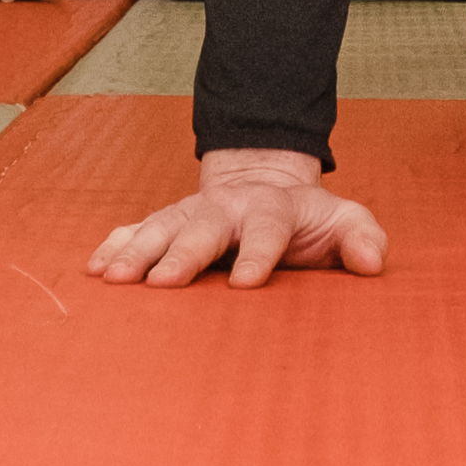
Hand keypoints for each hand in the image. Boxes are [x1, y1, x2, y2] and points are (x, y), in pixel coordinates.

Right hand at [88, 149, 388, 290]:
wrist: (262, 181)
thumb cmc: (306, 217)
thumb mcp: (343, 220)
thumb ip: (361, 237)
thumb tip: (371, 262)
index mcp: (271, 209)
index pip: (267, 230)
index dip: (258, 255)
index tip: (247, 284)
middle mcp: (225, 208)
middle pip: (201, 229)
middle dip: (180, 254)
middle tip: (161, 283)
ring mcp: (190, 213)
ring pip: (160, 228)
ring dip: (136, 252)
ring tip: (113, 278)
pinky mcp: (166, 222)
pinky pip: (135, 231)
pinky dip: (113, 247)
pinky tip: (94, 269)